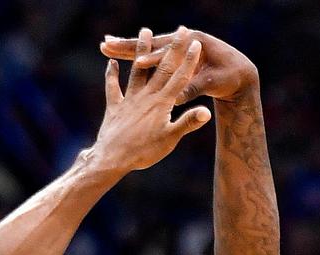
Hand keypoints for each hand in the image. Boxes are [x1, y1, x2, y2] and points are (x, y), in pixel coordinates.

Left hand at [90, 28, 210, 172]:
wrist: (112, 159)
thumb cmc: (144, 152)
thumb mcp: (170, 139)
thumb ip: (187, 123)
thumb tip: (208, 112)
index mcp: (162, 103)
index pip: (179, 78)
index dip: (189, 60)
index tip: (196, 43)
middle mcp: (146, 97)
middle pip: (161, 68)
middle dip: (172, 48)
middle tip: (180, 30)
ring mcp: (129, 100)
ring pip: (137, 71)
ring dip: (142, 50)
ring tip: (146, 31)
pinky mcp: (114, 107)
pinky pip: (112, 87)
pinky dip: (111, 74)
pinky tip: (111, 62)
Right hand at [99, 27, 258, 103]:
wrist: (238, 73)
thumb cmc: (228, 77)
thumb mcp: (213, 83)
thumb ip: (196, 89)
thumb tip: (183, 98)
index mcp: (191, 48)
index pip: (168, 56)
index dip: (154, 60)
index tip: (139, 64)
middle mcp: (178, 46)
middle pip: (150, 47)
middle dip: (128, 47)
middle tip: (107, 42)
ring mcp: (172, 51)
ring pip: (144, 51)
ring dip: (125, 49)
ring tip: (104, 44)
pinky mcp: (169, 58)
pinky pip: (146, 60)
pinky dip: (130, 59)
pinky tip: (112, 58)